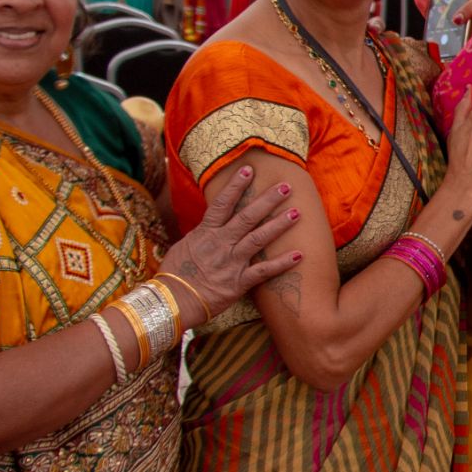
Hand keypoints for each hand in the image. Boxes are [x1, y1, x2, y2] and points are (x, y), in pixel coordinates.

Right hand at [159, 165, 303, 320]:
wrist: (172, 301)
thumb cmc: (176, 274)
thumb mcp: (185, 246)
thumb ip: (202, 233)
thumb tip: (212, 221)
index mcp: (206, 233)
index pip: (222, 204)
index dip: (235, 186)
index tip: (249, 170)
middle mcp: (220, 244)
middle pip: (246, 217)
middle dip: (267, 201)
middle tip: (286, 186)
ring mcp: (231, 262)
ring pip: (258, 239)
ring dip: (278, 226)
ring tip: (296, 213)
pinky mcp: (238, 282)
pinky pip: (263, 271)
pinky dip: (281, 264)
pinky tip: (299, 255)